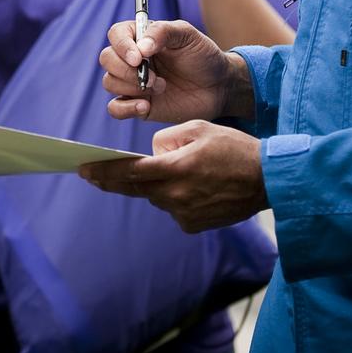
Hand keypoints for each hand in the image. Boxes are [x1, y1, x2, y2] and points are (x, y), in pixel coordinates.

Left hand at [80, 120, 266, 231]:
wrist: (269, 180)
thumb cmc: (235, 148)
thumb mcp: (199, 128)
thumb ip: (168, 139)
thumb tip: (152, 154)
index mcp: (175, 169)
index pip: (129, 172)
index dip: (103, 171)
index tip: (82, 169)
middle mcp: (176, 196)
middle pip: (135, 188)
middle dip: (112, 180)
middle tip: (90, 174)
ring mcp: (184, 214)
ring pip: (156, 196)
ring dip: (156, 184)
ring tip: (178, 169)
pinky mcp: (194, 225)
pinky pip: (174, 207)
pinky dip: (176, 195)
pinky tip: (196, 184)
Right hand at [99, 18, 237, 122]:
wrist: (219, 87)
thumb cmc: (203, 56)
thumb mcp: (188, 35)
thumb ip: (163, 32)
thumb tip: (141, 47)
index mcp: (141, 36)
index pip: (116, 34)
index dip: (122, 46)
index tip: (139, 58)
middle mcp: (133, 59)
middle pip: (107, 59)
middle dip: (126, 70)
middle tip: (154, 77)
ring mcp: (133, 82)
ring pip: (109, 82)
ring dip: (132, 87)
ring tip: (161, 88)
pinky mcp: (138, 105)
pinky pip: (115, 108)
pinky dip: (125, 109)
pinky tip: (145, 106)